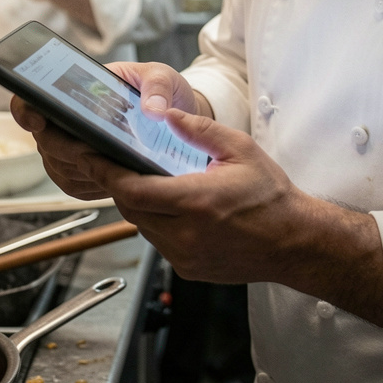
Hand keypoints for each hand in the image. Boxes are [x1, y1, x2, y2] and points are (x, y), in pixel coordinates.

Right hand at [10, 61, 208, 199]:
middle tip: (92, 149)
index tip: (38, 120)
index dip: (27, 109)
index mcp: (78, 88)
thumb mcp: (163, 77)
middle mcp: (67, 119)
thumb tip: (152, 110)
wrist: (176, 115)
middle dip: (65, 148)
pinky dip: (90, 185)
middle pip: (46, 139)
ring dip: (80, 169)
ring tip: (110, 163)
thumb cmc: (160, 90)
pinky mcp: (83, 171)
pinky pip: (74, 185)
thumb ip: (157, 87)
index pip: (35, 97)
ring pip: (58, 166)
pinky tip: (114, 180)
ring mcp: (72, 146)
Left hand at [85, 107, 308, 283]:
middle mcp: (186, 234)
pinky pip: (158, 241)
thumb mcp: (240, 148)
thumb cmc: (271, 196)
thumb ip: (199, 129)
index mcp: (197, 201)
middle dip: (118, 183)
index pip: (133, 190)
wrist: (294, 242)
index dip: (105, 172)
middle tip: (108, 160)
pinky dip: (155, 221)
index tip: (87, 155)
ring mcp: (185, 256)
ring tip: (142, 178)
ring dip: (137, 203)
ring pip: (142, 226)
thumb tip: (166, 114)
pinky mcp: (188, 269)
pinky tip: (168, 205)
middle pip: (130, 207)